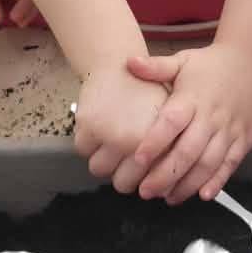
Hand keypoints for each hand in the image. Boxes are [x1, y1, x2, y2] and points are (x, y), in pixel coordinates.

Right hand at [74, 62, 168, 194]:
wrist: (119, 62)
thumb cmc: (147, 93)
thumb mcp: (168, 120)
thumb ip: (168, 153)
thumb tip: (168, 191)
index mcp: (161, 140)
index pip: (152, 182)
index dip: (147, 183)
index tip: (144, 177)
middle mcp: (135, 140)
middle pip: (123, 183)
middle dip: (123, 176)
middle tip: (124, 163)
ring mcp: (109, 134)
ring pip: (99, 169)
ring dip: (103, 161)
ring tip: (110, 147)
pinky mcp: (88, 126)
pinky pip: (82, 150)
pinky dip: (87, 143)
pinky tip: (97, 130)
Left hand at [125, 42, 251, 202]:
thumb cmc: (213, 64)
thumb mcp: (184, 60)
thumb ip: (156, 67)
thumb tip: (128, 62)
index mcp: (192, 98)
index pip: (171, 123)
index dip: (154, 143)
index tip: (137, 161)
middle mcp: (211, 117)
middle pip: (188, 151)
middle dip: (165, 174)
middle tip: (145, 191)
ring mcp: (229, 130)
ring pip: (208, 163)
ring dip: (188, 184)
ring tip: (168, 197)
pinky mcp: (244, 139)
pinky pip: (230, 165)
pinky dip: (218, 181)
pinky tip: (203, 195)